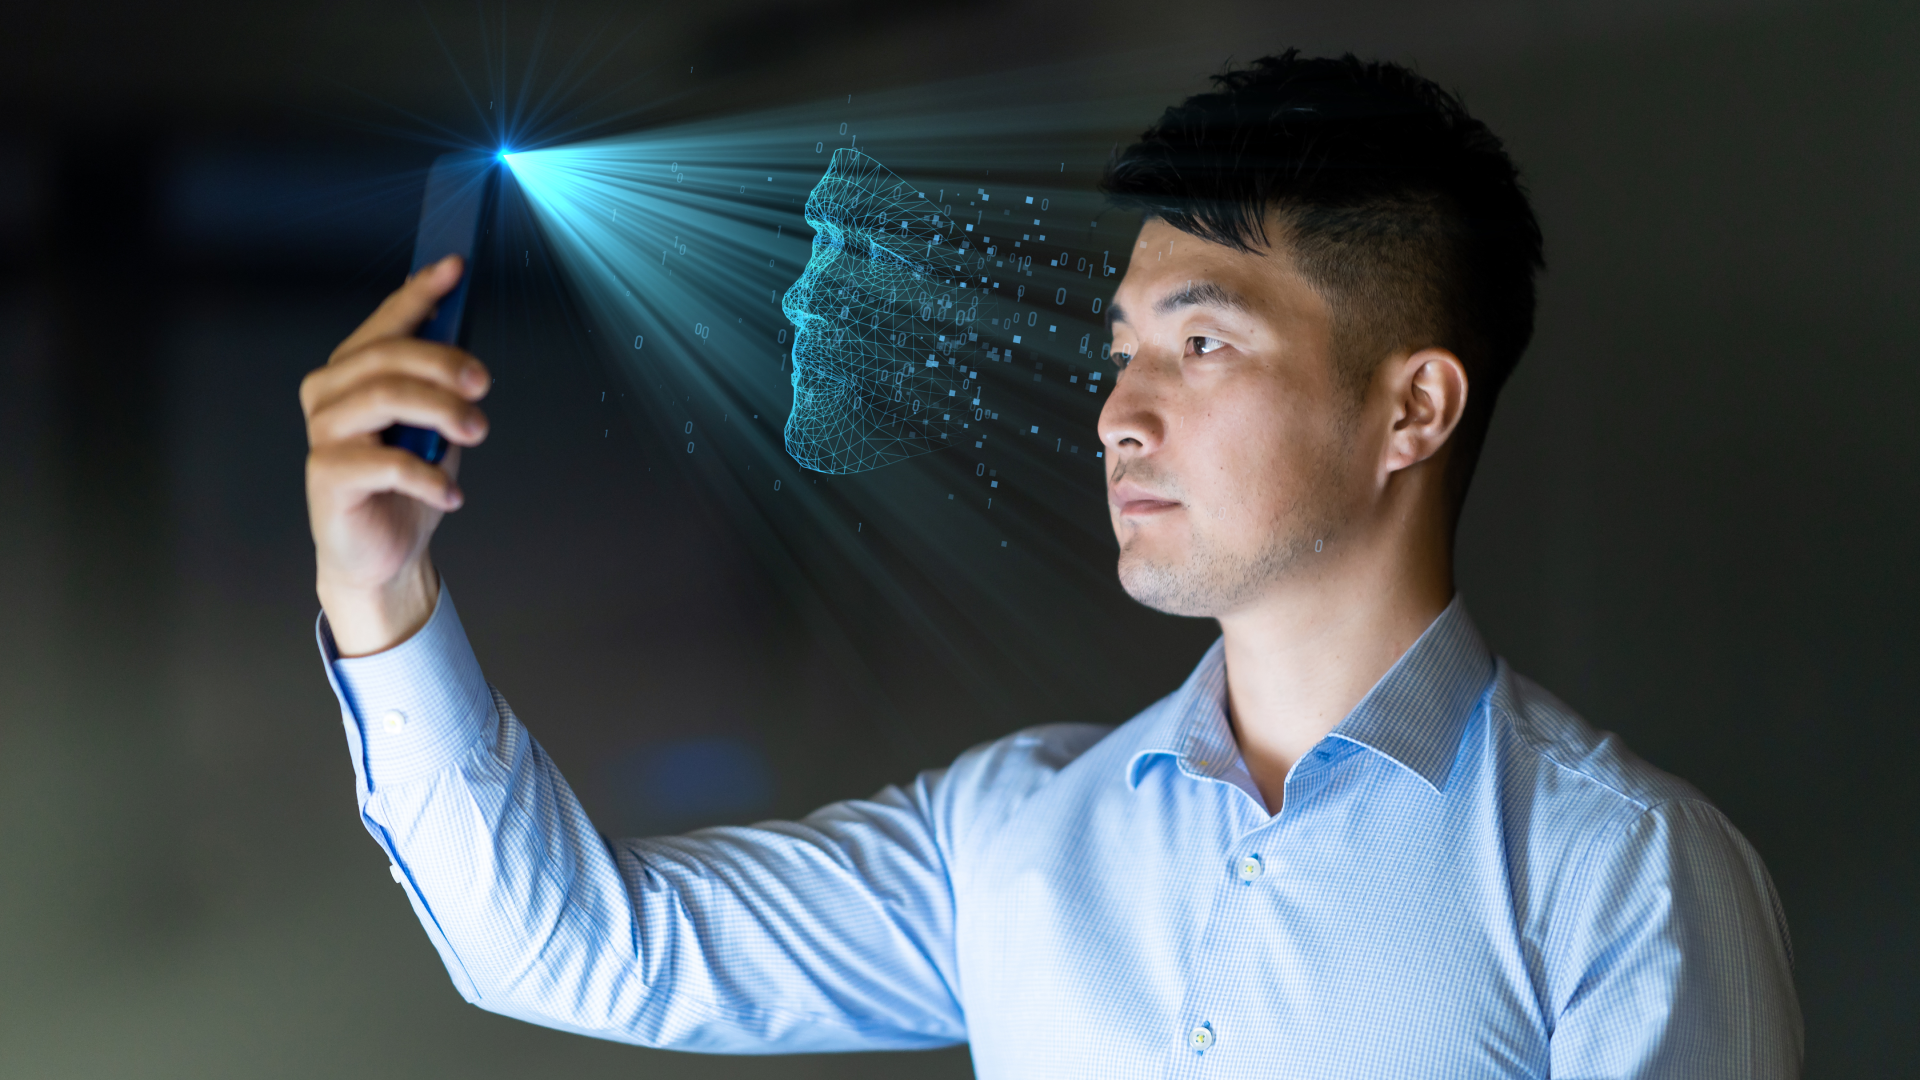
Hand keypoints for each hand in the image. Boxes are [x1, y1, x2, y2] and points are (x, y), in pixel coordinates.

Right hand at [301, 255, 490, 655]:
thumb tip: (464, 343)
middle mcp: (329, 393)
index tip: (456, 268)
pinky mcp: (327, 474)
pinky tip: (451, 495)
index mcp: (352, 372)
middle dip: (445, 362)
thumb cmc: (404, 486)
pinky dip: (430, 477)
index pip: (386, 321)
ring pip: (386, 396)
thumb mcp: (432, 427)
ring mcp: (323, 432)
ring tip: (476, 433)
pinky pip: (386, 461)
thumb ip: (440, 385)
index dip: (420, 291)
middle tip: (484, 386)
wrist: (380, 555)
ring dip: (443, 410)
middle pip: (388, 355)